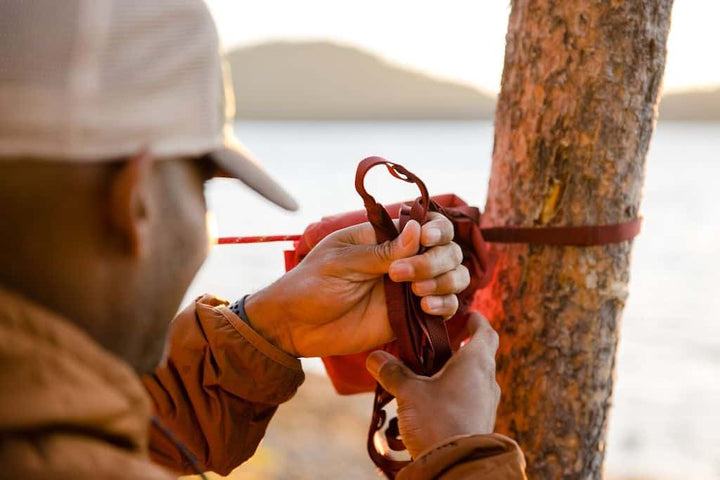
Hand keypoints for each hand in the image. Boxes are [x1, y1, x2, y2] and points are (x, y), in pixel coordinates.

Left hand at [244, 212, 469, 356]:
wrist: (296, 327)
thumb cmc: (312, 284)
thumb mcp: (342, 262)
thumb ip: (381, 251)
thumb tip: (417, 229)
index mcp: (386, 237)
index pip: (428, 224)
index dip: (437, 229)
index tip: (426, 239)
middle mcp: (405, 259)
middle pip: (448, 250)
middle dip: (436, 260)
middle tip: (402, 275)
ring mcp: (411, 288)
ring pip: (454, 276)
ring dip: (444, 281)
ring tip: (417, 293)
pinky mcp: (411, 316)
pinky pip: (445, 306)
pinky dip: (446, 304)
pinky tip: (425, 308)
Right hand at [366, 312, 499, 457]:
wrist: (457, 465)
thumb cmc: (438, 420)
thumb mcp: (409, 393)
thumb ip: (393, 372)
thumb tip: (375, 357)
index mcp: (476, 362)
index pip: (485, 331)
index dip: (476, 321)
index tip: (466, 315)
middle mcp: (487, 380)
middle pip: (479, 354)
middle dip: (460, 346)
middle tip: (438, 343)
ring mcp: (486, 403)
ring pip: (475, 378)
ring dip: (456, 372)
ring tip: (430, 373)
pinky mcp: (480, 422)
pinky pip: (470, 398)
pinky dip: (456, 392)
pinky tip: (434, 400)